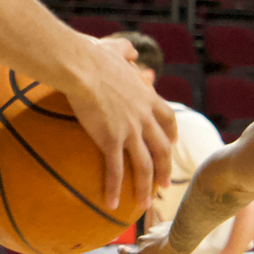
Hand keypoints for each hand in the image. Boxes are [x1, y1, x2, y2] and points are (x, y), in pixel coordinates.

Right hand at [60, 37, 176, 207]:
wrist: (80, 66)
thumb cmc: (92, 55)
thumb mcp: (116, 49)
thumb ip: (126, 52)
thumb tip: (130, 51)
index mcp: (146, 97)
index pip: (167, 119)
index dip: (172, 134)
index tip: (173, 144)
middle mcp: (143, 117)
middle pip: (162, 148)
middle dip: (165, 169)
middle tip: (165, 185)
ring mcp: (129, 130)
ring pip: (144, 165)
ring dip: (146, 187)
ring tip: (145, 204)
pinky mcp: (110, 140)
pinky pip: (115, 170)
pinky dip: (115, 189)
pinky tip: (112, 204)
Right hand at [118, 223, 183, 253]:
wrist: (180, 242)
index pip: (125, 253)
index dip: (123, 252)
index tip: (122, 249)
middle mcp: (142, 242)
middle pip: (146, 250)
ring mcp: (153, 232)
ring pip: (159, 243)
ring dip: (167, 250)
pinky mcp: (163, 226)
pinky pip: (167, 235)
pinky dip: (173, 241)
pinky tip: (183, 247)